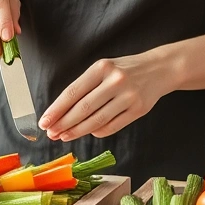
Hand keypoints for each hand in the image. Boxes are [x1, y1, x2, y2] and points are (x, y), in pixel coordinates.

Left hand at [39, 53, 173, 140]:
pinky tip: (88, 132)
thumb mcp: (104, 69)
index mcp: (101, 68)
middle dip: (64, 124)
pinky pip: (112, 126)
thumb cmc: (124, 70)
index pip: (73, 92)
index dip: (56, 110)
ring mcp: (128, 96)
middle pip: (83, 109)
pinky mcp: (138, 109)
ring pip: (96, 120)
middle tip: (51, 133)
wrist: (160, 69)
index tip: (44, 122)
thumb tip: (62, 113)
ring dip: (77, 131)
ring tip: (64, 136)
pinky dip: (97, 132)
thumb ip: (86, 87)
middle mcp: (115, 81)